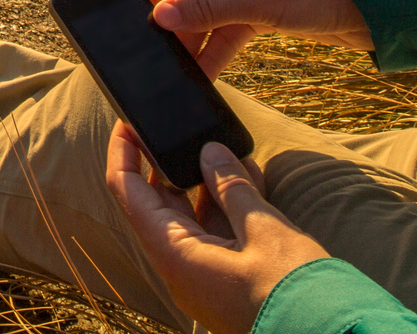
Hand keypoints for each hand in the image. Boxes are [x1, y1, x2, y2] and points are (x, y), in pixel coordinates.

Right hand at [83, 0, 371, 75]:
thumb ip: (205, 11)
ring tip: (165, 68)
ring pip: (190, 11)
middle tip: (133, 41)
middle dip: (151, 10)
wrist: (370, 4)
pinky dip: (207, 53)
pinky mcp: (249, 10)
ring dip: (181, 38)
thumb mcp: (257, 1)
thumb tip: (158, 20)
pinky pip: (216, 32)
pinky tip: (196, 79)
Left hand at [106, 124, 329, 333]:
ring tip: (226, 149)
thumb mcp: (264, 230)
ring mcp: (204, 276)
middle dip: (171, 164)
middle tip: (182, 130)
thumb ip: (232, 188)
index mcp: (175, 255)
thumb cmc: (293, 293)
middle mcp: (181, 269)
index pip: (128, 192)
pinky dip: (227, 206)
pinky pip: (217, 234)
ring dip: (207, 183)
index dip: (124, 153)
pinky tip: (249, 178)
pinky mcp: (228, 280)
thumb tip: (209, 153)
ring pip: (192, 218)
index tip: (128, 123)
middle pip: (159, 204)